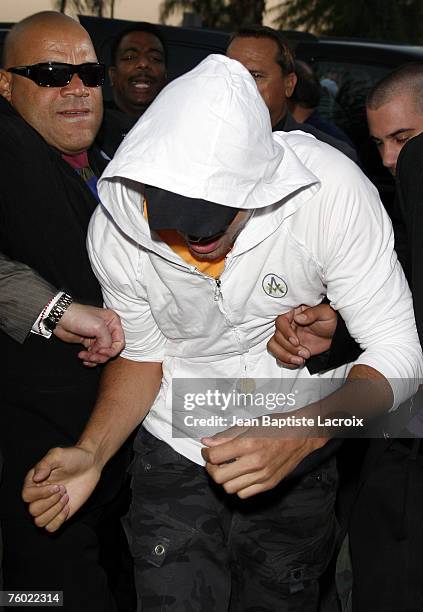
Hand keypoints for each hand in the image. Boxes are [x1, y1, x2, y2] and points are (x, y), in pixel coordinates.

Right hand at [21, 446, 101, 531]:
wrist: (90, 464)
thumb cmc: (73, 457)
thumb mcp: (58, 454)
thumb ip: (45, 463)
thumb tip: (36, 478)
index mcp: (33, 481)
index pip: (26, 496)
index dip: (41, 494)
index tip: (58, 486)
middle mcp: (38, 495)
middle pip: (33, 510)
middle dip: (51, 501)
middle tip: (64, 489)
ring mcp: (48, 506)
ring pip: (39, 521)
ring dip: (55, 511)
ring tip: (66, 498)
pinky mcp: (58, 513)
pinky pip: (51, 527)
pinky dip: (59, 520)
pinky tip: (68, 506)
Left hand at [54, 303, 124, 366]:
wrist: (61, 318)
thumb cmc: (79, 317)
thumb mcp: (98, 327)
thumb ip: (107, 340)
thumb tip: (105, 351)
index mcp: (113, 322)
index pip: (120, 342)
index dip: (112, 350)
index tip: (101, 351)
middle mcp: (108, 330)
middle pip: (111, 350)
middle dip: (101, 355)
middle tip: (91, 356)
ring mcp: (98, 337)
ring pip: (102, 354)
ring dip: (94, 358)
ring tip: (84, 356)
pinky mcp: (89, 342)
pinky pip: (94, 355)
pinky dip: (90, 359)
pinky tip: (82, 357)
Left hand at [201, 422, 325, 498]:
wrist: (301, 435)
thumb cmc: (276, 427)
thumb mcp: (249, 425)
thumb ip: (226, 436)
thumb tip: (207, 442)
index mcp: (248, 444)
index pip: (214, 456)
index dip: (206, 454)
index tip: (207, 451)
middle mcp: (255, 462)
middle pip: (219, 477)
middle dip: (212, 469)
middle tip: (214, 461)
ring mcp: (262, 476)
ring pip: (230, 488)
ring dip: (224, 479)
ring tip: (228, 468)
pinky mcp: (269, 484)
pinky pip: (244, 494)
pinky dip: (238, 486)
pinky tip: (240, 475)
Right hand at [268, 304, 337, 367]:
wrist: (334, 335)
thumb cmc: (329, 321)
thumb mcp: (324, 313)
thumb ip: (312, 314)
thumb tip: (298, 317)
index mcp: (292, 314)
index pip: (280, 322)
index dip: (286, 333)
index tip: (296, 341)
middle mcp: (286, 326)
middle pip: (276, 337)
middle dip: (290, 349)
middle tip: (305, 353)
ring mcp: (286, 339)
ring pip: (273, 347)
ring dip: (285, 356)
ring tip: (301, 360)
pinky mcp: (288, 349)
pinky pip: (279, 357)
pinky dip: (286, 362)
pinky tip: (298, 362)